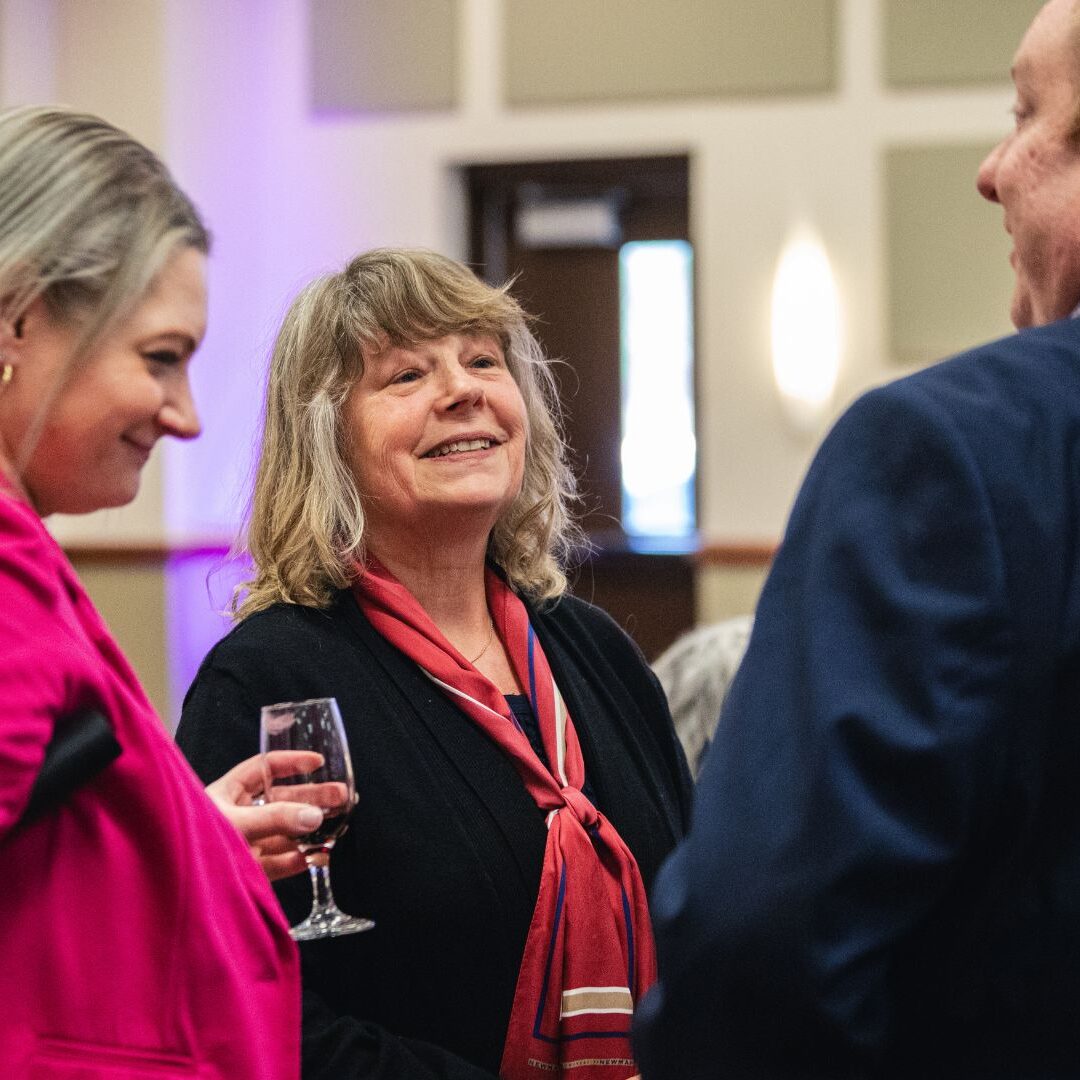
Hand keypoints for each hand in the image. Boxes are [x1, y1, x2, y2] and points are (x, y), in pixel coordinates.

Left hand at [206, 750, 345, 880]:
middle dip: (313, 797)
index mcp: (227, 793)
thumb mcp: (237, 824)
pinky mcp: (248, 871)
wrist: (170, 889)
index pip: (263, 767)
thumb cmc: (192, 844)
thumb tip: (316, 815)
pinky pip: (279, 862)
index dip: (291, 763)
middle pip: (282, 799)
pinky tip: (318, 855)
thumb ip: (276, 819)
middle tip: (342, 796)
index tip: (318, 763)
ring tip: (339, 825)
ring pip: (285, 831)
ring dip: (312, 828)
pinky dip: (301, 859)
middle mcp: (238, 815)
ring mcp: (245, 843)